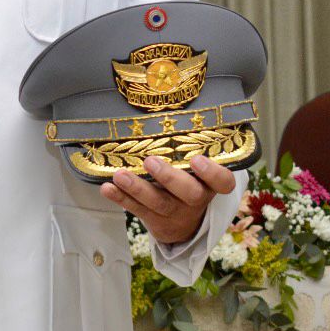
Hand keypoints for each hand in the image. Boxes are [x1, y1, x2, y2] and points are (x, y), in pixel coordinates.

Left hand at [100, 155, 235, 244]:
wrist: (182, 224)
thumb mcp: (197, 170)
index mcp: (210, 184)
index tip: (197, 159)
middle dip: (169, 178)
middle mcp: (195, 199)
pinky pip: (136, 209)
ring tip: (119, 175)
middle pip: (189, 193)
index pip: (223, 182)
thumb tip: (169, 106)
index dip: (212, 173)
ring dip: (137, 188)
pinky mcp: (153, 218)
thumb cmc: (189, 182)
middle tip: (150, 161)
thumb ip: (188, 147)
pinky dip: (121, 198)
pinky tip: (107, 188)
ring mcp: (174, 211)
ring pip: (158, 203)